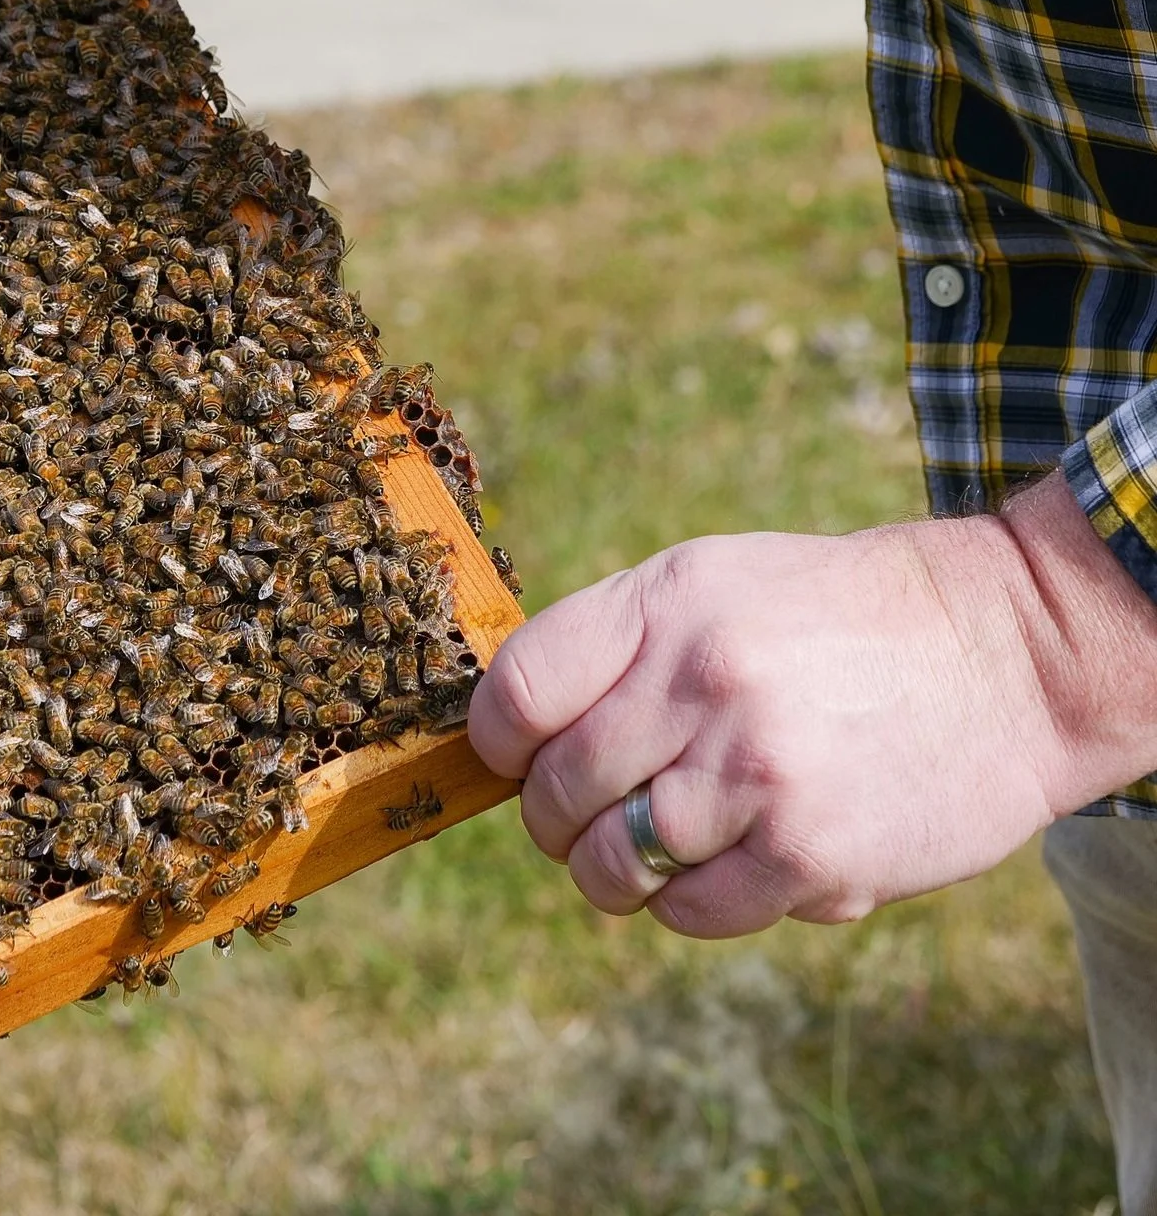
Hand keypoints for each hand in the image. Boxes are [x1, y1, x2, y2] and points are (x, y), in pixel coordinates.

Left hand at [468, 471, 1156, 937]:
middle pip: (555, 791)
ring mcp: (754, 773)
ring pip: (612, 865)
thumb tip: (507, 732)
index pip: (516, 693)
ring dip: (614, 873)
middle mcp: (700, 684)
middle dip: (554, 818)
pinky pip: (692, 911)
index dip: (495, 742)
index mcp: (664, 606)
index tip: (514, 757)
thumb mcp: (710, 584)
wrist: (1002, 653)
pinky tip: (729, 863)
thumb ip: (611, 646)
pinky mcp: (810, 854)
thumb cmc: (831, 617)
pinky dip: (690, 903)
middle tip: (585, 815)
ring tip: (649, 849)